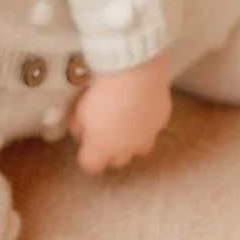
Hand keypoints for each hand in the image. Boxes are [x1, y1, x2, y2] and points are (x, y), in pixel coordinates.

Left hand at [67, 54, 172, 173]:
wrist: (133, 73)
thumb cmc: (102, 92)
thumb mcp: (78, 110)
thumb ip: (78, 127)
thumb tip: (81, 133)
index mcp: (101, 149)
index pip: (91, 166)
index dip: (87, 155)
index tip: (85, 144)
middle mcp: (126, 149)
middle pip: (116, 161)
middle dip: (109, 150)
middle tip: (104, 131)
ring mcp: (146, 137)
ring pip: (139, 149)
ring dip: (131, 140)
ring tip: (125, 122)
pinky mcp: (160, 121)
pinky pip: (152, 128)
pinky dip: (146, 122)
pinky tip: (140, 106)